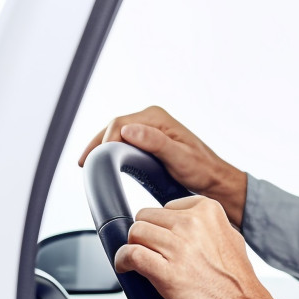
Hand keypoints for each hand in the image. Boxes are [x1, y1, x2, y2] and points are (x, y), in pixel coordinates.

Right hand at [79, 106, 246, 226]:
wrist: (214, 180)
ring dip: (101, 148)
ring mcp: (150, 130)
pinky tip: (102, 162)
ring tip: (87, 164)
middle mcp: (152, 119)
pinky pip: (123, 143)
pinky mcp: (148, 142)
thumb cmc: (202, 170)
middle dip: (97, 144)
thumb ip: (155, 143)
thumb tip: (128, 131)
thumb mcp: (179, 157)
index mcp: (157, 118)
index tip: (97, 160)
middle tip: (84, 164)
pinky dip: (111, 151)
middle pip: (114, 127)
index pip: (119, 124)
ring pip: (116, 135)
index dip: (105, 141)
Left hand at [114, 195, 290, 298]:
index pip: (165, 207)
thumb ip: (206, 225)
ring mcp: (179, 247)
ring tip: (142, 261)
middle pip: (145, 218)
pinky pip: (130, 254)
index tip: (163, 240)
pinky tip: (128, 268)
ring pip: (135, 233)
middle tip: (154, 254)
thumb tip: (181, 222)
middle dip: (147, 236)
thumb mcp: (230, 238)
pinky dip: (123, 261)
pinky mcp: (165, 271)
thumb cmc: (238, 282)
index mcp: (208, 211)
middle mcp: (192, 224)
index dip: (161, 226)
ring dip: (134, 248)